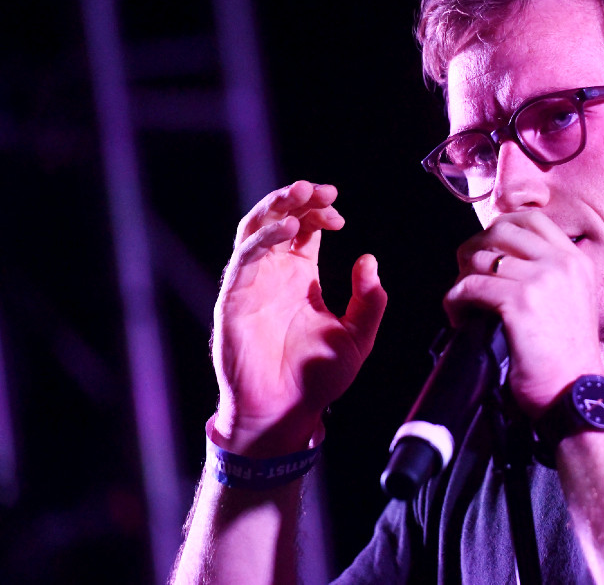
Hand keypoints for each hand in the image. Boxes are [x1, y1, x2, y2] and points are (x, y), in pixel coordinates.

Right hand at [211, 181, 386, 454]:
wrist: (286, 412)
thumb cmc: (318, 377)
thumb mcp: (358, 337)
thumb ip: (369, 300)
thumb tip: (369, 260)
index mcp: (300, 277)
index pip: (306, 229)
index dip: (319, 211)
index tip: (340, 212)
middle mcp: (273, 274)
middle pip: (278, 219)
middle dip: (297, 198)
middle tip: (321, 189)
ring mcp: (252, 284)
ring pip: (255, 230)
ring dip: (277, 208)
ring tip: (301, 195)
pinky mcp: (234, 300)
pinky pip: (244, 260)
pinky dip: (264, 239)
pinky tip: (287, 230)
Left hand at [444, 211, 601, 416]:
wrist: (574, 392)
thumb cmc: (567, 356)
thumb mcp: (572, 301)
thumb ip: (547, 273)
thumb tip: (500, 258)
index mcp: (576, 261)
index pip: (532, 219)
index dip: (500, 227)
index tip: (486, 248)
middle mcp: (561, 264)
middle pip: (501, 230)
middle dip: (475, 249)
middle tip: (466, 273)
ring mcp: (541, 280)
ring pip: (480, 259)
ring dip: (462, 280)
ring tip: (464, 304)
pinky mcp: (520, 302)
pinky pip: (470, 287)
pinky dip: (456, 301)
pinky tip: (460, 317)